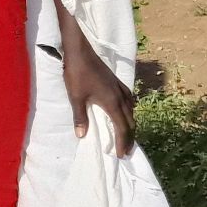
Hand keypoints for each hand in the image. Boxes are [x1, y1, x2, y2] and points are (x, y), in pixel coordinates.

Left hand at [63, 37, 135, 154]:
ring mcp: (120, 88)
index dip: (122, 142)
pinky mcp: (117, 82)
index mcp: (112, 102)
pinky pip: (129, 100)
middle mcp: (121, 97)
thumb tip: (82, 136)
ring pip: (131, 111)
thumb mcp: (75, 97)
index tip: (121, 155)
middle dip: (129, 137)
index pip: (122, 128)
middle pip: (130, 121)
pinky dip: (129, 111)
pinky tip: (124, 112)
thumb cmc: (77, 74)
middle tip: (126, 151)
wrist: (80, 51)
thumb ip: (80, 117)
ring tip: (125, 136)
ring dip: (130, 125)